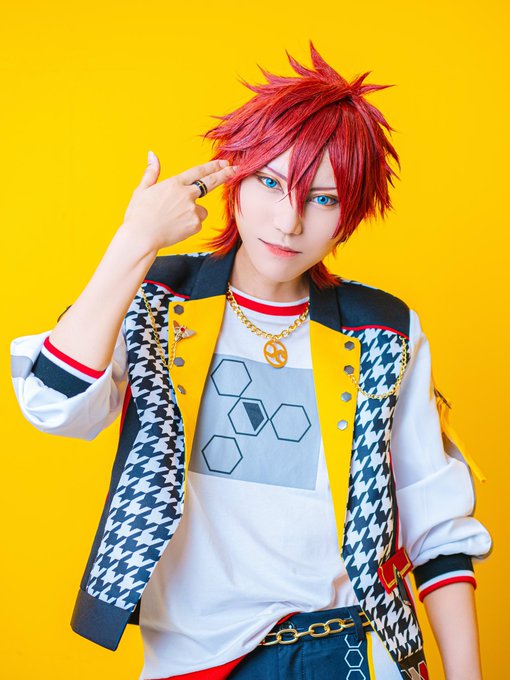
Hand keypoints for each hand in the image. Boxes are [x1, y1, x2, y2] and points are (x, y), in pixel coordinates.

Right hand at [120, 152, 235, 252]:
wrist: (141, 237)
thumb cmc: (139, 215)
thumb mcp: (142, 190)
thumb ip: (151, 172)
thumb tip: (152, 154)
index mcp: (174, 183)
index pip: (198, 171)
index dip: (212, 167)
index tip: (223, 163)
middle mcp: (186, 194)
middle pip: (210, 183)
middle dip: (224, 175)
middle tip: (235, 169)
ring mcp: (192, 210)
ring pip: (202, 210)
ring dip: (194, 212)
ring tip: (174, 219)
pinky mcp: (195, 224)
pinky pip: (197, 223)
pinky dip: (190, 225)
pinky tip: (175, 228)